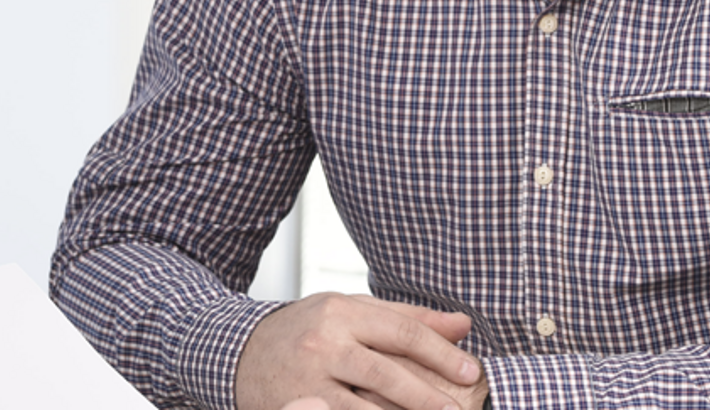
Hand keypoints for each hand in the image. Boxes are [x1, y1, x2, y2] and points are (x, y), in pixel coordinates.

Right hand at [234, 292, 481, 409]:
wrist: (239, 352)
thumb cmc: (304, 329)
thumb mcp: (348, 310)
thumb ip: (405, 317)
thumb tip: (462, 325)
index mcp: (341, 311)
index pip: (402, 331)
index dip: (441, 352)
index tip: (470, 370)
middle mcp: (324, 342)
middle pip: (387, 373)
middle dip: (428, 396)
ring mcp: (309, 379)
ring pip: (366, 407)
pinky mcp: (299, 406)